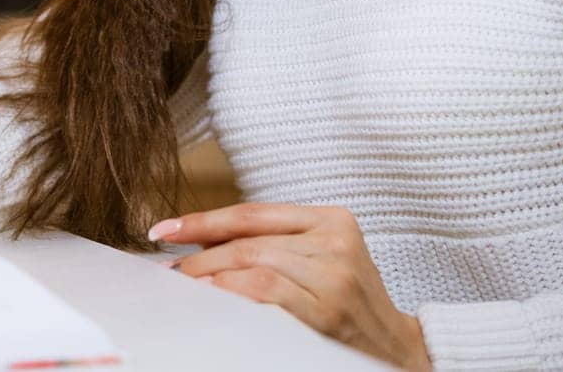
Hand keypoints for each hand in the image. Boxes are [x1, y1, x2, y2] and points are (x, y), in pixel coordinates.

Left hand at [149, 203, 430, 370]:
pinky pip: (267, 294)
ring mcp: (335, 275)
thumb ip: (271, 244)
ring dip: (210, 277)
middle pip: (248, 241)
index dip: (202, 220)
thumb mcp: (319, 258)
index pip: (252, 214)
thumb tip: (197, 242)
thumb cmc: (347, 302)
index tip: (165, 229)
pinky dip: (233, 294)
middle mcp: (336, 241)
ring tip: (186, 287)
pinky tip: (214, 299)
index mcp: (332, 219)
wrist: (397, 348)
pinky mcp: (329, 310)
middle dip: (200, 256)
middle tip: (171, 271)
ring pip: (254, 265)